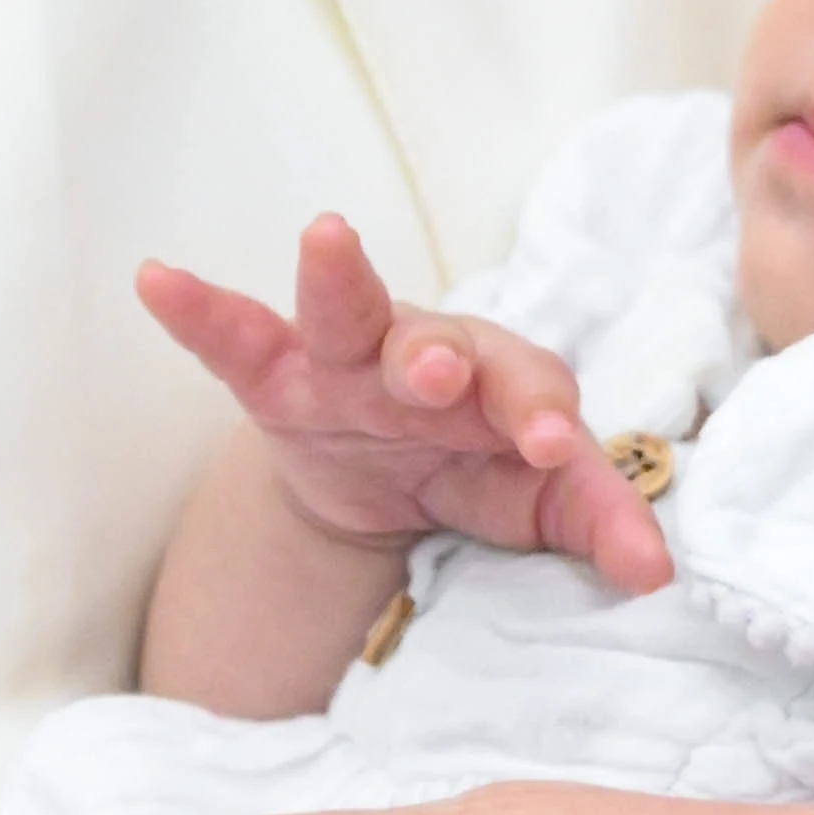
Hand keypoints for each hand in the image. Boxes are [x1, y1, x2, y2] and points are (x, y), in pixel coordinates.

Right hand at [136, 215, 671, 580]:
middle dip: (439, 353)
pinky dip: (197, 308)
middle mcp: (426, 352)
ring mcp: (346, 358)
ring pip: (345, 312)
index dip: (542, 417)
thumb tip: (655, 577)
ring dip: (339, 280)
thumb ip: (597, 523)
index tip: (558, 448)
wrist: (385, 475)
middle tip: (442, 370)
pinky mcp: (277, 373)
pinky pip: (234, 336)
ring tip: (325, 238)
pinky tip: (158, 279)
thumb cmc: (477, 465)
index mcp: (501, 383)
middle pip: (437, 339)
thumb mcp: (537, 502)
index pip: (531, 393)